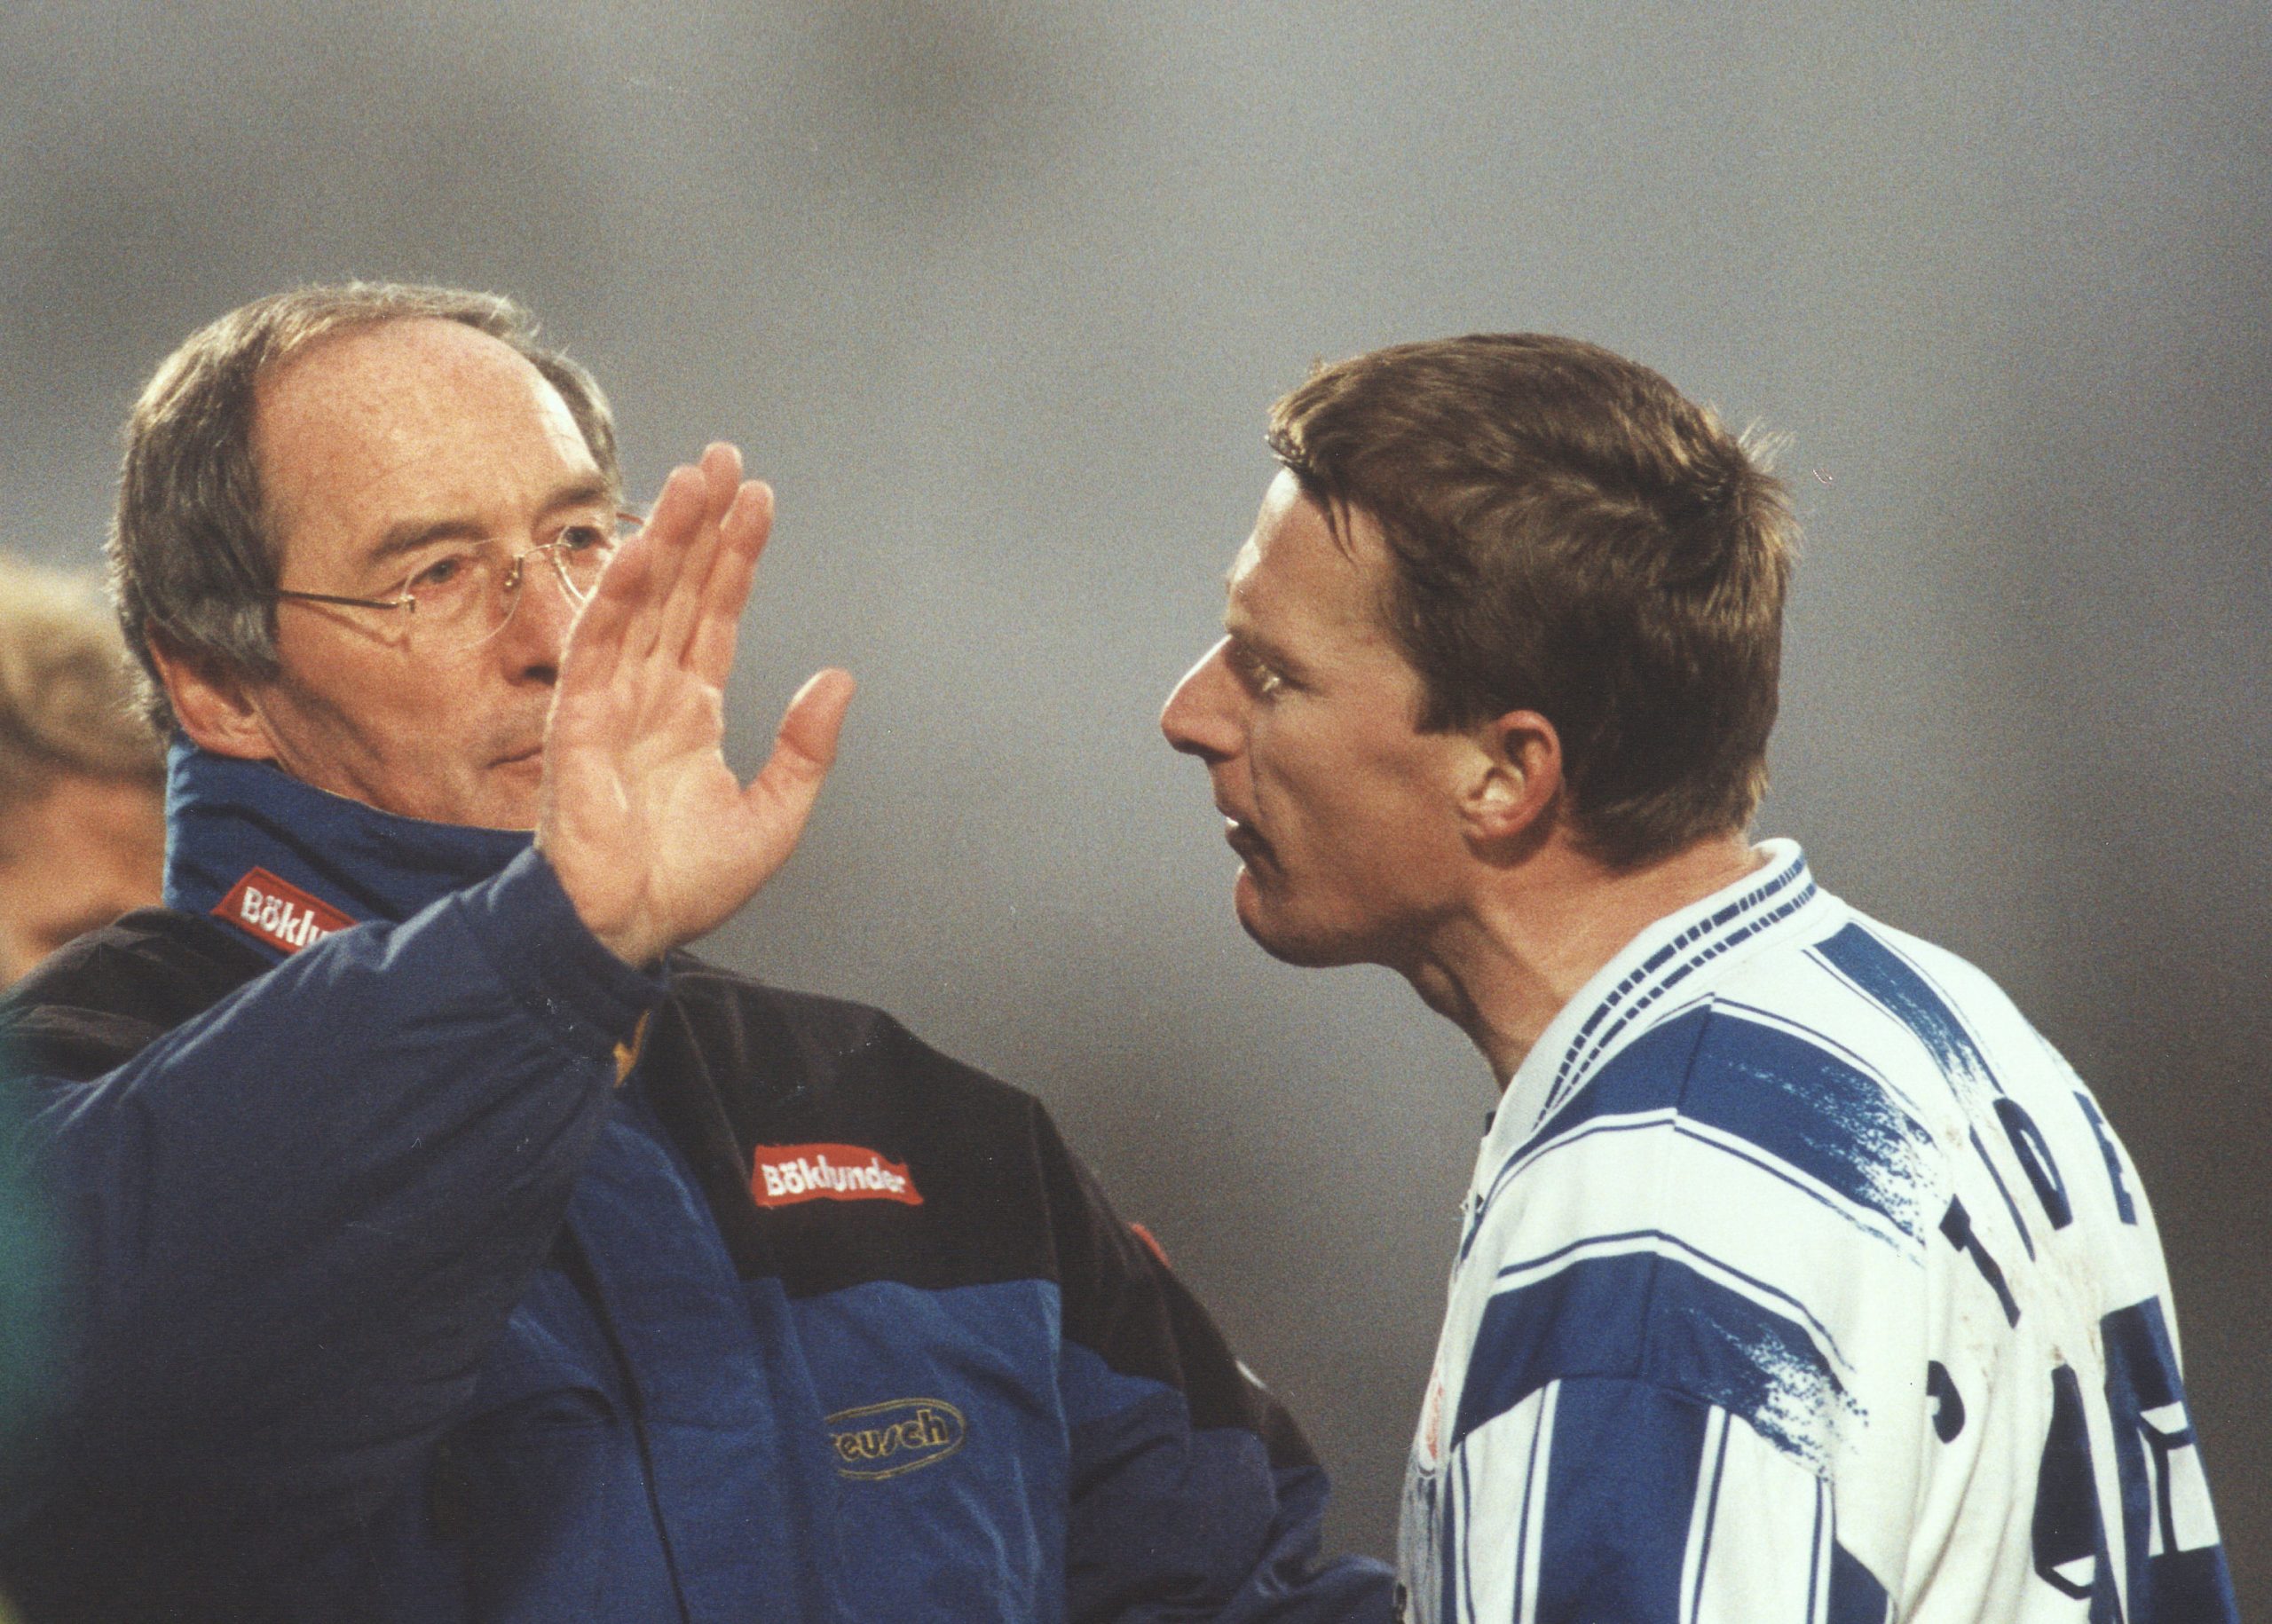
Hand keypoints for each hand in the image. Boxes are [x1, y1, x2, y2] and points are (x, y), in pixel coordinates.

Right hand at [536, 443, 854, 964]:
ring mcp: (612, 701)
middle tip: (725, 458)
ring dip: (666, 538)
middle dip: (702, 523)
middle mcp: (650, 694)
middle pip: (680, 590)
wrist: (624, 931)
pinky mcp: (578, 721)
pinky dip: (618, 595)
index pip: (716, 615)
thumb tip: (839, 679)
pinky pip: (598, 645)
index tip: (759, 499)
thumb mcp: (775, 816)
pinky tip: (644, 550)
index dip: (737, 557)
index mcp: (691, 712)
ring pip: (642, 601)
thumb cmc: (684, 885)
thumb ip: (806, 747)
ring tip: (694, 479)